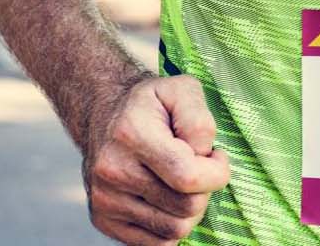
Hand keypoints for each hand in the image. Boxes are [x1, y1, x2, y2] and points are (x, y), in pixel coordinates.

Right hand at [83, 75, 230, 245]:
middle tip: (197, 167)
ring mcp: (105, 199)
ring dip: (189, 209)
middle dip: (204, 190)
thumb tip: (204, 157)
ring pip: (174, 230)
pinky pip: (157, 243)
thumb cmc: (150, 104)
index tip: (215, 156)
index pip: (188, 176)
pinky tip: (166, 199)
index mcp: (131, 134)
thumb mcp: (181, 90)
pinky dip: (170, 225)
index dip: (216, 172)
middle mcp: (112, 170)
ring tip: (181, 182)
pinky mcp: (103, 219)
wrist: (103, 113)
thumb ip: (200, 120)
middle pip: (186, 207)